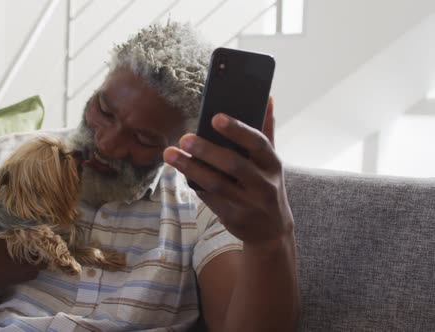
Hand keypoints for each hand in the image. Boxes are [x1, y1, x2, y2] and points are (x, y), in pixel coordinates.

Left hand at [164, 98, 293, 251]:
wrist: (271, 230)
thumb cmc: (266, 185)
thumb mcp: (271, 162)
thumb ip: (266, 131)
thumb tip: (267, 98)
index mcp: (273, 164)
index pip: (258, 143)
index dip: (237, 130)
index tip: (215, 117)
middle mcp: (263, 184)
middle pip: (233, 164)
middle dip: (206, 150)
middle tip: (184, 138)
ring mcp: (247, 203)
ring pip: (216, 183)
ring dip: (190, 168)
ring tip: (170, 154)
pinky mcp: (232, 217)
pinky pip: (208, 198)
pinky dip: (193, 183)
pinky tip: (180, 171)